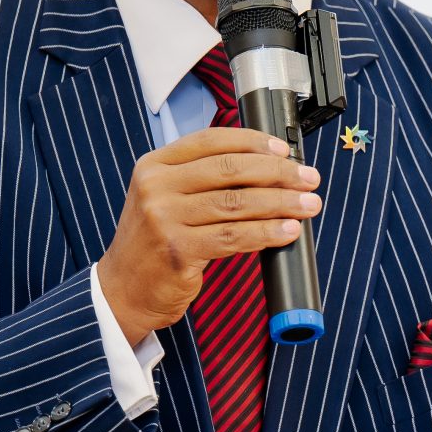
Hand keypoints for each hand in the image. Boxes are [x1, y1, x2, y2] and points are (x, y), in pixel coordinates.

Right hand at [97, 127, 322, 345]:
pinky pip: (233, 237)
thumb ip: (202, 180)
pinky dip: (266, 233)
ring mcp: (164, 218)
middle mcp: (156, 186)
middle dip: (277, 172)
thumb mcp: (166, 199)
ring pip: (236, 203)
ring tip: (308, 204)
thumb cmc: (154, 243)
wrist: (122, 290)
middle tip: (308, 178)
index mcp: (155, 165)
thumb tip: (268, 168)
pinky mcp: (177, 250)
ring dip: (280, 203)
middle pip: (229, 169)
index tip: (284, 151)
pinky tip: (287, 231)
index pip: (212, 141)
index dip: (253, 142)